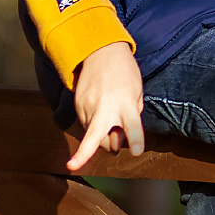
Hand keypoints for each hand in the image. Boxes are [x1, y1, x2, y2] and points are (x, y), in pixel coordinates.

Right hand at [68, 42, 145, 171]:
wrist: (100, 53)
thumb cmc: (125, 74)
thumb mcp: (137, 93)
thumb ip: (132, 117)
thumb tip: (117, 141)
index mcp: (126, 104)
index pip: (132, 126)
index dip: (135, 140)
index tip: (136, 152)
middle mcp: (104, 108)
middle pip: (94, 139)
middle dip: (89, 153)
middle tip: (82, 161)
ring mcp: (87, 108)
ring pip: (92, 137)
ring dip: (102, 136)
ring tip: (111, 118)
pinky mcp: (77, 106)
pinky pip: (86, 126)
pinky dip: (95, 126)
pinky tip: (102, 112)